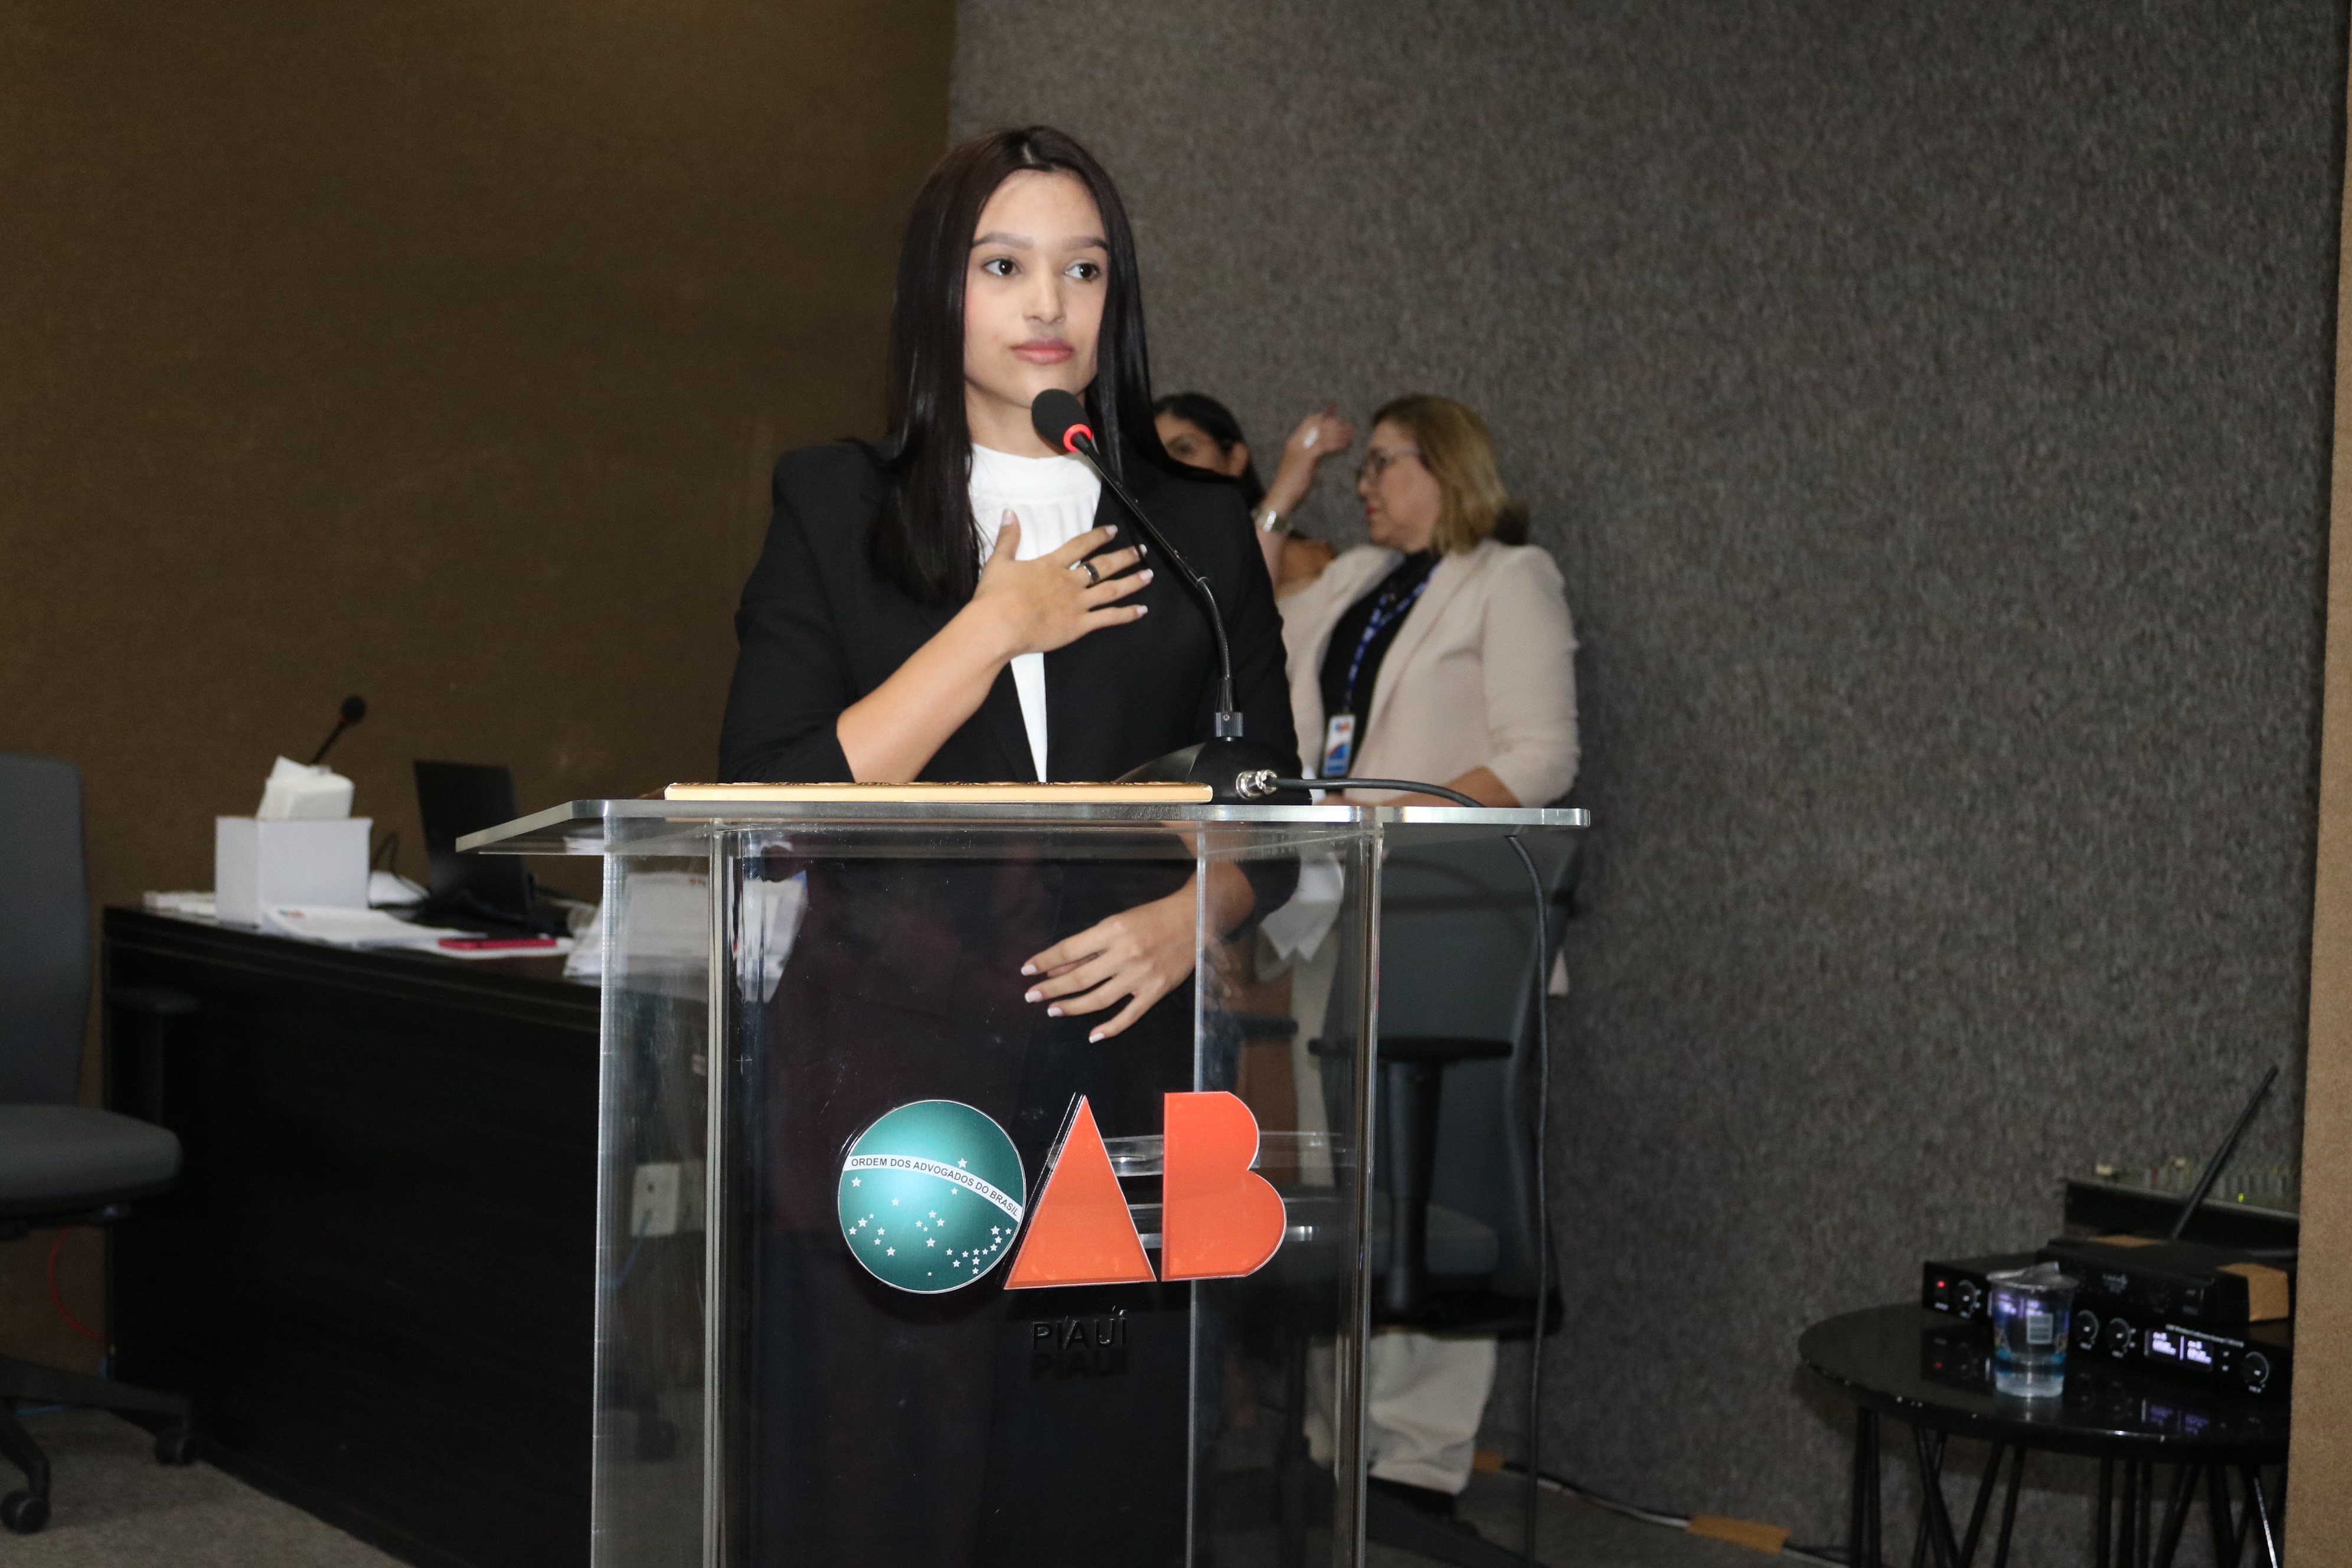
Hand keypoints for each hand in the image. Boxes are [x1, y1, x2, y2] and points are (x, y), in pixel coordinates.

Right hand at [970, 515, 1149, 657]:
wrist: (998, 625)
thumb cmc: (995, 596)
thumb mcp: (998, 562)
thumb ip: (1008, 538)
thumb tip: (1009, 513)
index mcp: (1051, 565)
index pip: (1080, 545)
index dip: (1098, 536)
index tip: (1113, 530)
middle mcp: (1069, 581)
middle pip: (1103, 566)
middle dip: (1124, 556)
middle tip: (1141, 551)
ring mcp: (1077, 603)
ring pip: (1111, 590)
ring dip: (1132, 581)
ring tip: (1148, 575)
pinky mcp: (1079, 626)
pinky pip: (1108, 618)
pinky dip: (1127, 614)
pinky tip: (1142, 610)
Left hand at [1019, 884, 1198, 1041]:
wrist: (1194, 919)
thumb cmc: (1151, 918)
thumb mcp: (1117, 923)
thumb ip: (1089, 945)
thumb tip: (1058, 966)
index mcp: (1112, 931)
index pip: (1069, 950)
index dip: (1044, 961)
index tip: (1026, 970)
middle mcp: (1125, 954)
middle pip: (1079, 978)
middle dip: (1051, 988)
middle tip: (1031, 996)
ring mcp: (1141, 976)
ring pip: (1099, 999)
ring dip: (1072, 1007)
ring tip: (1053, 1010)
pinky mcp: (1156, 991)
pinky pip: (1129, 1015)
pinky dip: (1110, 1028)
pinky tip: (1093, 1035)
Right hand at [1263, 404, 1355, 515]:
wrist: (1281, 495)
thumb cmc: (1292, 483)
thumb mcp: (1302, 464)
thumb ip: (1311, 454)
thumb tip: (1325, 447)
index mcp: (1294, 441)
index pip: (1310, 421)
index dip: (1325, 417)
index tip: (1338, 419)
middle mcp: (1296, 442)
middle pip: (1317, 424)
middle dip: (1335, 423)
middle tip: (1348, 426)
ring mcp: (1300, 448)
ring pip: (1322, 433)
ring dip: (1338, 432)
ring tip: (1350, 433)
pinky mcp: (1305, 457)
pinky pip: (1323, 445)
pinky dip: (1336, 443)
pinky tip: (1345, 444)